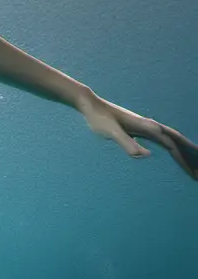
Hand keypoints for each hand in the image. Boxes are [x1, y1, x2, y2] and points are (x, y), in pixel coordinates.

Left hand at [78, 91, 197, 180]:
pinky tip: (174, 155)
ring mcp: (147, 128)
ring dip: (183, 153)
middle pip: (178, 142)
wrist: (91, 105)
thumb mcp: (111, 132)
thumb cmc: (99, 118)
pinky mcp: (140, 130)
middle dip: (190, 156)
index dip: (183, 159)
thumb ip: (127, 142)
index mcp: (148, 127)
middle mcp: (151, 126)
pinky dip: (172, 149)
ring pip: (172, 141)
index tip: (192, 173)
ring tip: (192, 166)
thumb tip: (146, 155)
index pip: (172, 146)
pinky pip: (162, 141)